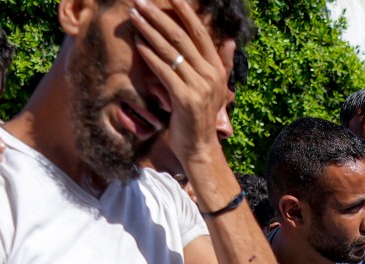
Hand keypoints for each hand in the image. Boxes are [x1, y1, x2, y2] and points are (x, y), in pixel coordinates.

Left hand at [128, 0, 233, 167]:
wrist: (200, 148)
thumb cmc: (200, 117)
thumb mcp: (215, 88)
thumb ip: (222, 63)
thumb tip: (229, 41)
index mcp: (217, 69)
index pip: (200, 33)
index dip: (185, 12)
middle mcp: (211, 75)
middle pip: (181, 37)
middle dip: (159, 17)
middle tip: (141, 2)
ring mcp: (199, 87)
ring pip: (170, 51)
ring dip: (149, 30)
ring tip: (135, 16)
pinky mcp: (184, 98)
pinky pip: (164, 70)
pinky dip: (150, 55)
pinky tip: (138, 42)